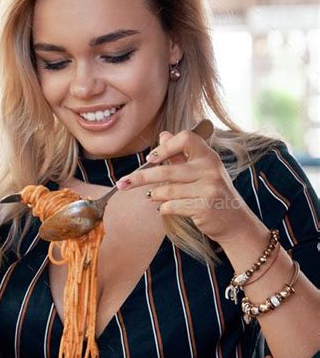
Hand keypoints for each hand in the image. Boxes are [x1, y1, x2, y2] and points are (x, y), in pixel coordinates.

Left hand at [115, 129, 252, 245]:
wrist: (235, 223)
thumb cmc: (214, 194)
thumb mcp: (202, 171)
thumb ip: (181, 155)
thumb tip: (163, 134)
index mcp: (209, 156)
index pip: (185, 138)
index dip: (165, 147)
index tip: (151, 159)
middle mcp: (211, 169)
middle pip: (166, 169)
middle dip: (140, 177)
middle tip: (123, 183)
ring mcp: (209, 188)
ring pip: (167, 190)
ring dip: (154, 195)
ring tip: (150, 197)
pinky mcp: (204, 207)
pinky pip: (172, 206)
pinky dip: (163, 208)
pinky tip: (163, 209)